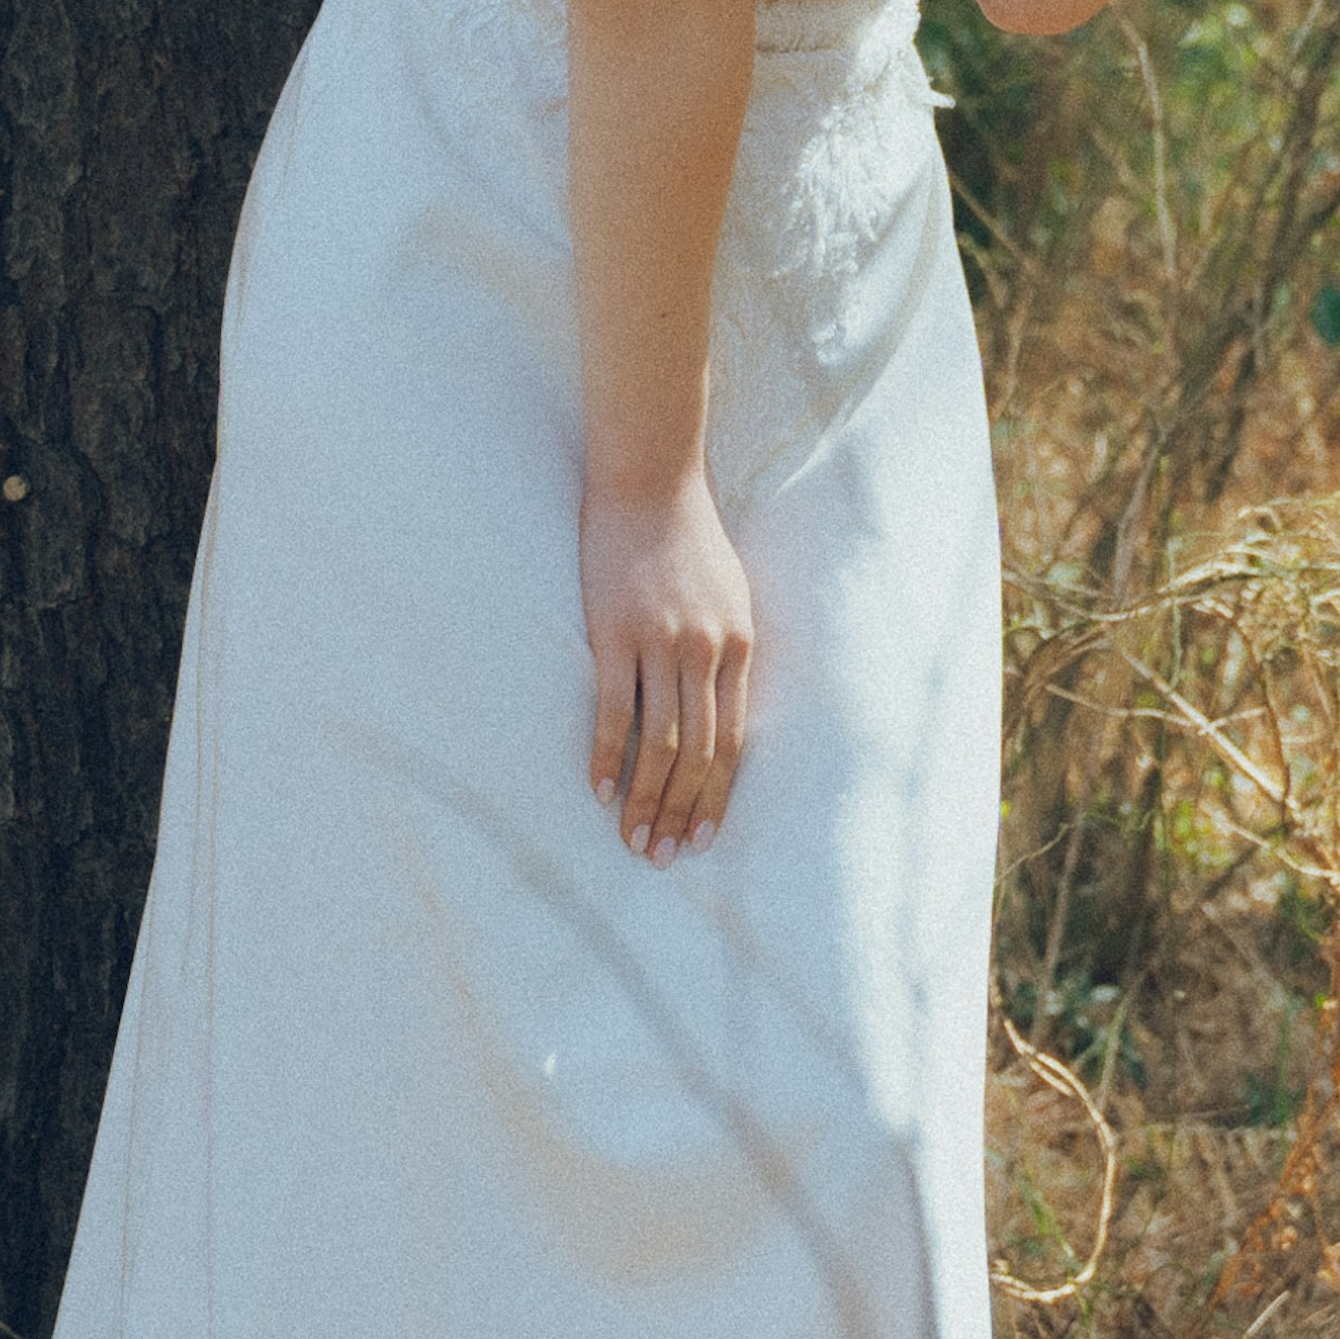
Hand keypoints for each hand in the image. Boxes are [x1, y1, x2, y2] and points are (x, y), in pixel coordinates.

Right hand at [580, 468, 754, 862]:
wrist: (650, 480)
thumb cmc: (688, 537)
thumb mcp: (730, 596)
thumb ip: (727, 651)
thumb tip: (718, 709)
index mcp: (740, 647)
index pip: (734, 743)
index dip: (717, 798)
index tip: (703, 839)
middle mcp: (707, 652)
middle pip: (699, 754)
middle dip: (681, 813)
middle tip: (663, 858)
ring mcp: (661, 644)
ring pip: (659, 743)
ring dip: (646, 800)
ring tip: (632, 840)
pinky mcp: (615, 633)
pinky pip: (613, 710)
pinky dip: (606, 757)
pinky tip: (599, 790)